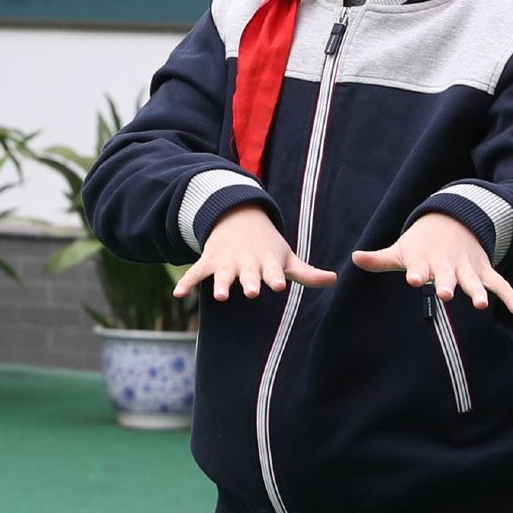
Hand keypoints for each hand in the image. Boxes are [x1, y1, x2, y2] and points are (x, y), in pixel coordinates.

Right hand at [173, 204, 336, 300]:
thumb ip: (307, 273)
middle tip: (251, 292)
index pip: (273, 271)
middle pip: (248, 274)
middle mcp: (247, 262)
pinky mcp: (209, 261)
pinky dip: (186, 282)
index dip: (275, 277)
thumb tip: (334, 279)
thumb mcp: (287, 257)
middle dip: (249, 281)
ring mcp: (226, 262)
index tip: (278, 285)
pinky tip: (177, 294)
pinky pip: (196, 273)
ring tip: (219, 296)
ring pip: (222, 274)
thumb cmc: (268, 245)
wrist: (238, 217)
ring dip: (220, 284)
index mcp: (267, 262)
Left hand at [354, 212, 512, 314]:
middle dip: (447, 284)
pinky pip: (499, 284)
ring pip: (474, 281)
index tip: (414, 280)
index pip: (419, 268)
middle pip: (447, 276)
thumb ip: (379, 259)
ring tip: (482, 305)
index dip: (417, 274)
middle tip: (447, 294)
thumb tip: (354, 258)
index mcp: (425, 261)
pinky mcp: (483, 271)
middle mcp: (447, 265)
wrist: (453, 220)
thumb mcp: (400, 249)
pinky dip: (510, 296)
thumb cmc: (421, 242)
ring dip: (478, 292)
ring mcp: (468, 268)